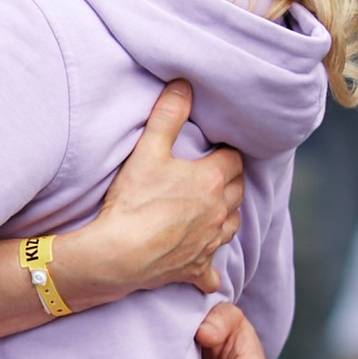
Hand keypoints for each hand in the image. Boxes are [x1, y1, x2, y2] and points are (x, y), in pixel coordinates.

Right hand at [55, 85, 244, 304]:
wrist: (119, 254)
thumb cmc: (134, 201)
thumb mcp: (148, 150)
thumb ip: (168, 115)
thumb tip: (184, 85)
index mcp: (211, 180)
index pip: (233, 159)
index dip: (224, 153)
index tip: (214, 150)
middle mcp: (219, 212)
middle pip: (237, 191)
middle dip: (230, 181)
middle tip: (214, 175)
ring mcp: (209, 242)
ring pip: (232, 226)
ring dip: (227, 216)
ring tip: (214, 210)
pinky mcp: (196, 269)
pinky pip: (212, 273)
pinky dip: (212, 271)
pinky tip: (208, 271)